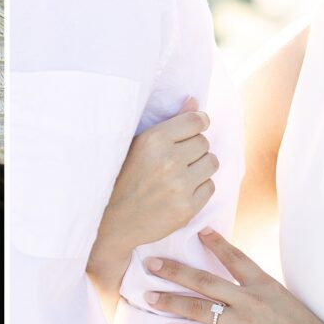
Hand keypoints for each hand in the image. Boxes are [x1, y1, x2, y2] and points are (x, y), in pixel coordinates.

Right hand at [88, 97, 217, 285]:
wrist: (112, 222)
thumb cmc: (123, 178)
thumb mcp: (139, 144)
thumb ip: (170, 123)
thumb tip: (194, 101)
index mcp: (154, 140)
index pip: (197, 121)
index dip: (198, 124)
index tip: (192, 131)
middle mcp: (169, 161)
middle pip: (204, 142)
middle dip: (194, 148)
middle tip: (178, 158)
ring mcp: (180, 186)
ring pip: (211, 163)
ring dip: (200, 167)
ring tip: (181, 174)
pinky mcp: (187, 208)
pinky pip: (210, 187)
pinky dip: (199, 188)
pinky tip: (180, 191)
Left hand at [143, 228, 323, 323]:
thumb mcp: (287, 304)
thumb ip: (262, 295)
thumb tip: (241, 292)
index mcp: (265, 285)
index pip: (235, 257)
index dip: (214, 243)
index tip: (197, 231)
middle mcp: (251, 300)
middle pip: (204, 280)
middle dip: (174, 270)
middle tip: (150, 263)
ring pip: (198, 308)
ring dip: (170, 301)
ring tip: (149, 297)